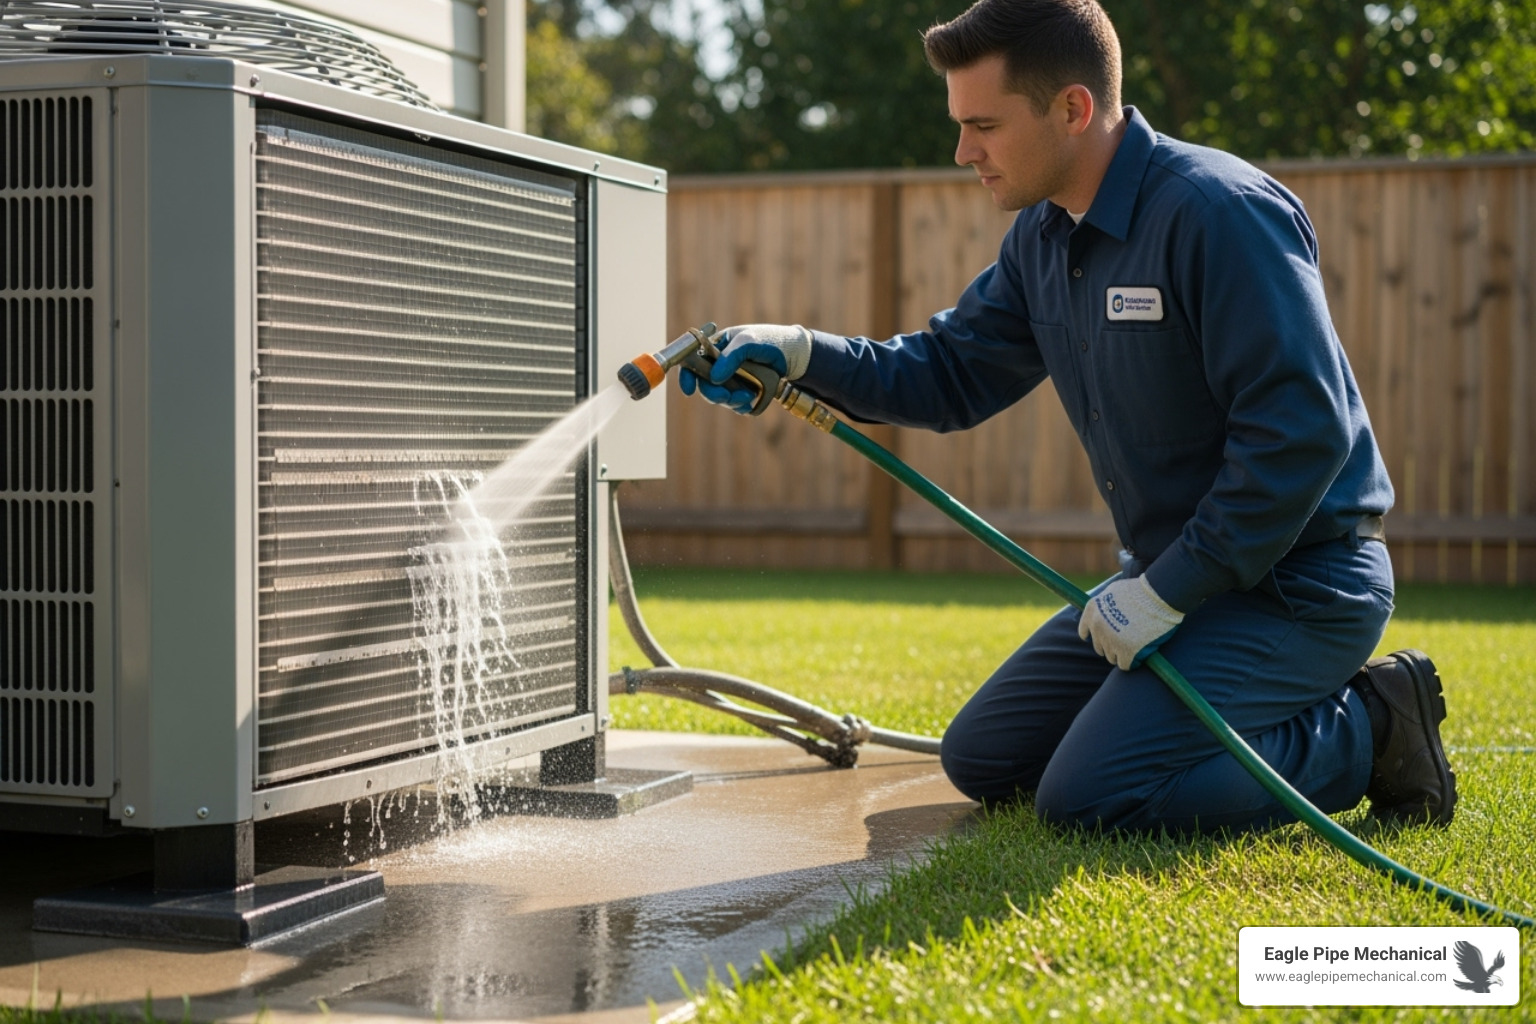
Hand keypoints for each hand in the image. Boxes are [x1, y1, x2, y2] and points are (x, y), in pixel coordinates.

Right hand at [679, 324, 811, 412]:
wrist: (792, 355)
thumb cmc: (768, 341)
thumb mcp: (749, 342)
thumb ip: (731, 356)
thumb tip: (714, 377)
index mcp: (715, 348)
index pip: (692, 362)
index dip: (687, 376)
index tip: (689, 389)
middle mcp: (719, 365)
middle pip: (705, 386)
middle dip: (714, 394)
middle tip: (728, 396)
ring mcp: (730, 380)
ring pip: (720, 398)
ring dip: (731, 401)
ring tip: (749, 395)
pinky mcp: (741, 392)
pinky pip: (735, 405)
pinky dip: (741, 406)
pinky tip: (751, 399)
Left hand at [1077, 575, 1183, 670]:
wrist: (1159, 595)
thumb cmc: (1141, 590)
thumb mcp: (1114, 591)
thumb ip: (1105, 604)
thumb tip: (1103, 613)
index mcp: (1092, 611)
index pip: (1084, 631)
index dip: (1096, 635)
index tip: (1106, 637)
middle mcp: (1097, 627)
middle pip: (1100, 647)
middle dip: (1112, 645)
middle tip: (1128, 640)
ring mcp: (1110, 640)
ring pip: (1112, 657)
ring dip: (1122, 654)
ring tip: (1137, 645)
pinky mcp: (1126, 651)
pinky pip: (1124, 665)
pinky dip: (1133, 662)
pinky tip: (1141, 654)